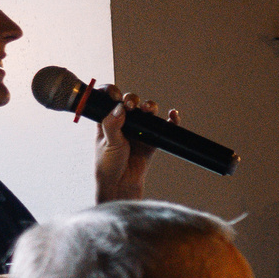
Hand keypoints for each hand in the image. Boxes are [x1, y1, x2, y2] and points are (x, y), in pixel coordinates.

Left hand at [93, 86, 172, 201]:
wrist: (121, 184)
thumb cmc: (108, 165)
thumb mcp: (107, 143)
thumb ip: (112, 125)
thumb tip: (119, 108)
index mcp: (107, 120)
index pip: (108, 99)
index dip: (112, 93)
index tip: (116, 96)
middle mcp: (123, 122)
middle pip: (131, 103)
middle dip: (133, 100)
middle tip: (132, 106)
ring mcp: (138, 131)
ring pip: (147, 113)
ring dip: (150, 107)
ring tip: (149, 110)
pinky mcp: (151, 140)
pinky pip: (162, 128)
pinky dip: (169, 121)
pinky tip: (172, 115)